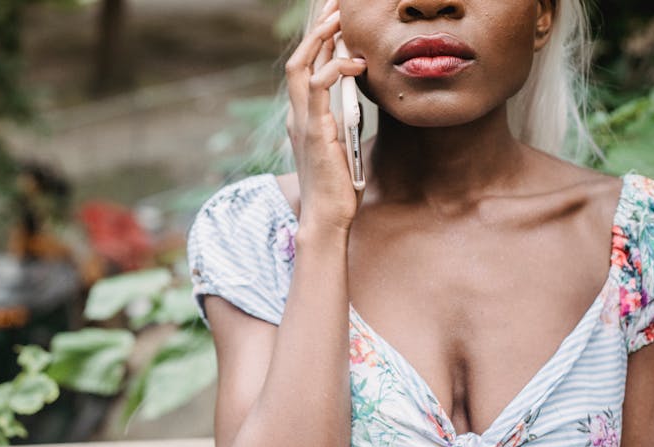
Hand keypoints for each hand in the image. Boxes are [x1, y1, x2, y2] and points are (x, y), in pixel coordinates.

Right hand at [285, 0, 366, 232]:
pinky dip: (335, 68)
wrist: (326, 217)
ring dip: (321, 38)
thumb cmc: (337, 188)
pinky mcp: (313, 130)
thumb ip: (342, 122)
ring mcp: (302, 121)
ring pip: (301, 65)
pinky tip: (356, 64)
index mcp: (303, 117)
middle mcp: (297, 114)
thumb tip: (355, 105)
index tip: (337, 17)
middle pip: (299, 57)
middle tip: (337, 4)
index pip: (306, 68)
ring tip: (341, 18)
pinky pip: (318, 87)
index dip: (319, 39)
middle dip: (317, 27)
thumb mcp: (342, 146)